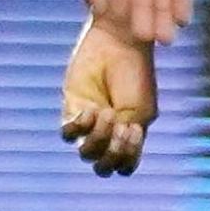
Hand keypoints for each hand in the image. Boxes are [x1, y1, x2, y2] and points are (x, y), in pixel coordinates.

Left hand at [57, 18, 159, 177]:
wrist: (119, 43)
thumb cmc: (136, 74)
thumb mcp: (141, 110)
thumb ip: (129, 136)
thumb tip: (113, 151)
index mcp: (129, 135)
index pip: (125, 165)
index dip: (128, 158)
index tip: (136, 130)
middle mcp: (108, 133)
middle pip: (104, 168)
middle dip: (112, 156)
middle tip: (120, 129)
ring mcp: (89, 123)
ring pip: (87, 154)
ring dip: (99, 138)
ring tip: (107, 113)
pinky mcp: (72, 108)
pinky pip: (68, 134)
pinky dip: (81, 127)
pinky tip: (91, 109)